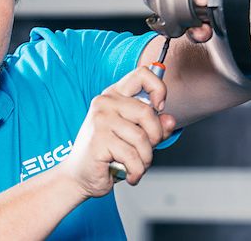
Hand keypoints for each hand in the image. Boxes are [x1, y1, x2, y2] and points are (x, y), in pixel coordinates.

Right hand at [59, 67, 175, 198]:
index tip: (159, 107)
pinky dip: (136, 171)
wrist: (80, 175)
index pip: (142, 74)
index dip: (158, 89)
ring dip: (145, 159)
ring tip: (136, 165)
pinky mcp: (98, 139)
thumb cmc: (108, 154)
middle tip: (147, 151)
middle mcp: (105, 103)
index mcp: (115, 95)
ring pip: (142, 139)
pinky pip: (132, 157)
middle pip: (148, 113)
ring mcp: (100, 120)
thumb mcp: (135, 137)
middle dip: (155, 138)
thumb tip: (169, 120)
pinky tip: (130, 174)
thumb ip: (154, 127)